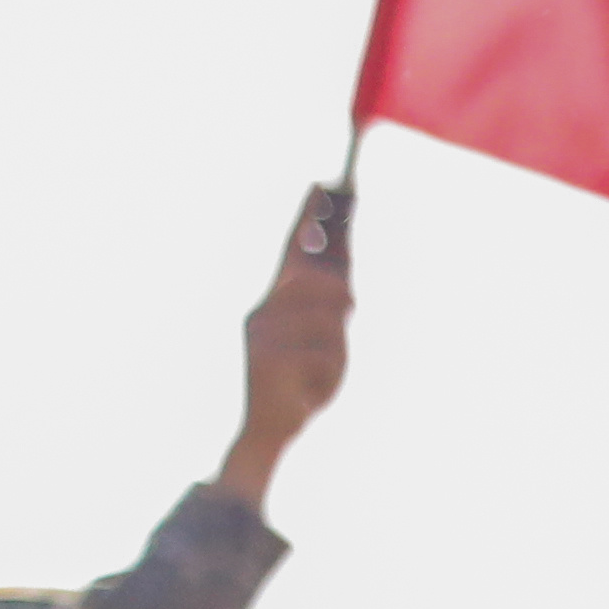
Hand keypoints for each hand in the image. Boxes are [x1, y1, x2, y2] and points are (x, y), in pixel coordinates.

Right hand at [224, 195, 354, 506]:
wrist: (273, 426)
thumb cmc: (301, 381)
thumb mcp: (324, 341)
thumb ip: (330, 307)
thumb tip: (347, 274)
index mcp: (276, 300)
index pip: (294, 249)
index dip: (309, 217)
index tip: (324, 183)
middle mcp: (263, 307)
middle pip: (325, 283)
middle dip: (342, 301)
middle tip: (344, 318)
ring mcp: (262, 331)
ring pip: (331, 321)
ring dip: (337, 350)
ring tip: (318, 369)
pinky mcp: (266, 355)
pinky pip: (325, 354)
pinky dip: (329, 374)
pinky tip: (310, 387)